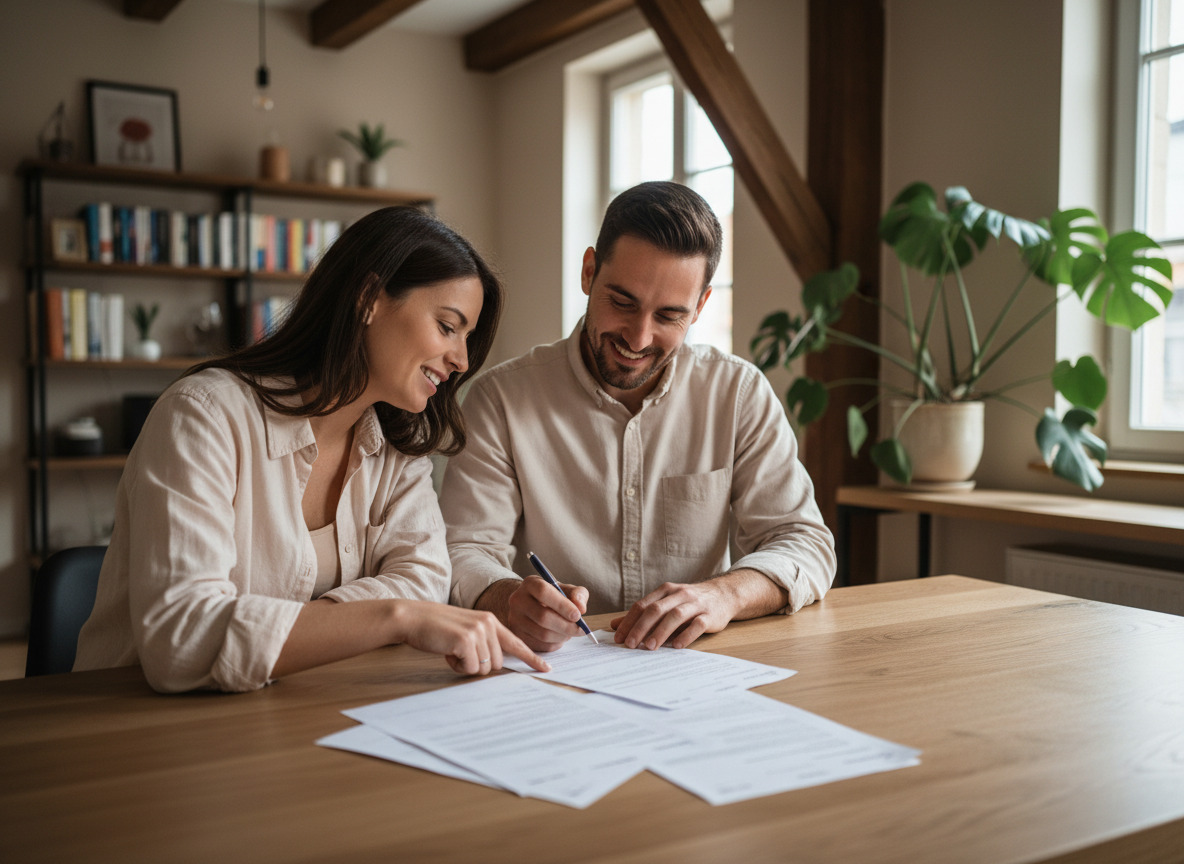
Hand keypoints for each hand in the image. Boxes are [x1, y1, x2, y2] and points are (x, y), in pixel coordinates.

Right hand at [394, 600, 549, 675]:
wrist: (414, 618)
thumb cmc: (437, 629)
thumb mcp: (466, 630)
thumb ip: (483, 642)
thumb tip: (495, 665)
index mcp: (490, 621)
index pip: (516, 643)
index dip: (531, 659)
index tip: (547, 669)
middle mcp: (488, 624)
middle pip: (497, 664)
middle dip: (478, 665)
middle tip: (459, 653)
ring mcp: (478, 631)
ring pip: (484, 668)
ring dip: (467, 666)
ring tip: (452, 650)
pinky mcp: (466, 640)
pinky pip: (471, 668)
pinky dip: (457, 666)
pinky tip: (447, 651)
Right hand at [502, 575, 589, 652]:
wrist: (532, 605)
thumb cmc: (553, 597)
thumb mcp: (566, 589)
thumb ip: (578, 594)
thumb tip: (581, 608)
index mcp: (530, 584)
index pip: (543, 592)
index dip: (562, 605)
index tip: (578, 615)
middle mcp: (517, 600)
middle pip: (543, 617)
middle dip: (566, 626)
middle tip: (581, 629)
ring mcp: (515, 619)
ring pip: (542, 634)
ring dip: (562, 636)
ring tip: (571, 632)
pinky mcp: (517, 636)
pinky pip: (540, 645)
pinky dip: (555, 644)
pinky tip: (560, 637)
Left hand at [610, 581, 733, 649]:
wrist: (724, 594)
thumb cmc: (690, 602)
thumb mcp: (666, 603)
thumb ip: (642, 614)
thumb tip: (615, 625)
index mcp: (665, 591)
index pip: (642, 605)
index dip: (629, 621)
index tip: (618, 638)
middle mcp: (679, 594)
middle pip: (656, 610)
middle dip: (641, 627)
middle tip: (630, 644)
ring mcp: (695, 604)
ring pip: (675, 616)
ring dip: (660, 632)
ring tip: (649, 647)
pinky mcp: (710, 615)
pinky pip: (697, 625)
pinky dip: (686, 635)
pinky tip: (677, 646)